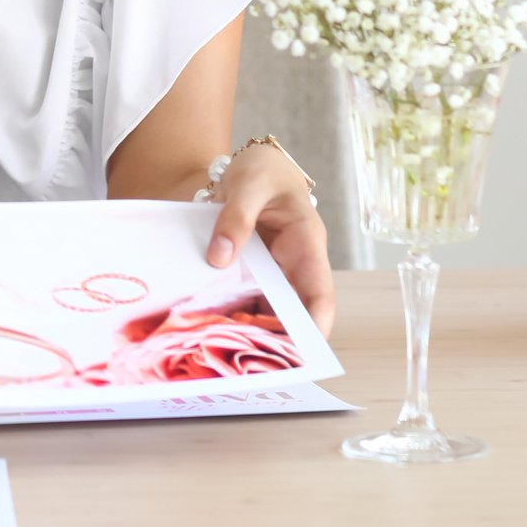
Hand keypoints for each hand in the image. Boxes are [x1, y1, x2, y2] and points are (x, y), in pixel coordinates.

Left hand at [203, 145, 335, 337]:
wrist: (252, 163)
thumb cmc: (262, 170)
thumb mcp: (248, 184)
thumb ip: (236, 217)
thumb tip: (219, 258)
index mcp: (307, 244)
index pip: (320, 295)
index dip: (314, 327)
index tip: (300, 353)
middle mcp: (293, 266)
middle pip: (291, 313)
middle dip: (273, 340)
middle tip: (245, 363)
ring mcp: (272, 272)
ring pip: (265, 311)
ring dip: (247, 329)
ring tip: (219, 348)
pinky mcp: (251, 273)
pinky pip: (244, 299)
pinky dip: (229, 312)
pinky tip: (206, 324)